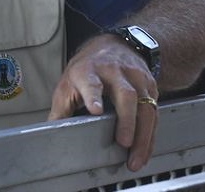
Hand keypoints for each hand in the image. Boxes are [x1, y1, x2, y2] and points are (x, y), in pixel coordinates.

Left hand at [48, 33, 158, 171]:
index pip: (91, 83)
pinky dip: (150, 136)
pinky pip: (153, 113)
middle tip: (123, 142)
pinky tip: (144, 152)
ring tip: (135, 159)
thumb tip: (50, 135)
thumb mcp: (68, 83)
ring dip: (142, 136)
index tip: (95, 110)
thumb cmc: (88, 69)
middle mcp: (115, 72)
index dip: (93, 96)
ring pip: (145, 106)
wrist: (115, 46)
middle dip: (126, 121)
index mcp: (89, 71)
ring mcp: (136, 78)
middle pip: (125, 95)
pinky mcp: (150, 87)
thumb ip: (61, 109)